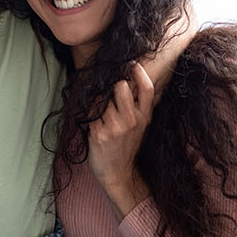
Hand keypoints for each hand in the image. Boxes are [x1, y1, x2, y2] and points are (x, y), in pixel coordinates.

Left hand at [88, 61, 153, 217]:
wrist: (118, 173)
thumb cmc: (126, 145)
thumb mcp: (140, 125)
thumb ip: (137, 104)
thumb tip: (132, 79)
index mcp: (144, 116)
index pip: (147, 90)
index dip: (140, 73)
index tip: (132, 63)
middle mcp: (132, 120)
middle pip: (120, 87)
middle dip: (112, 85)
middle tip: (108, 91)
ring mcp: (116, 127)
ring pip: (102, 99)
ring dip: (97, 101)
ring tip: (100, 113)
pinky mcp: (100, 134)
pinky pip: (90, 113)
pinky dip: (88, 114)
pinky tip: (93, 124)